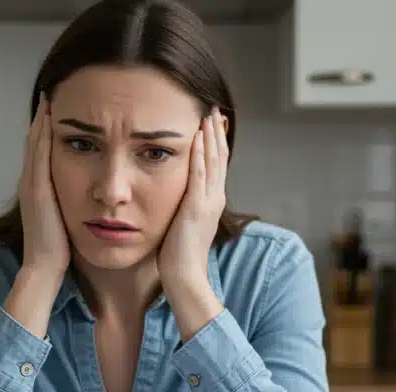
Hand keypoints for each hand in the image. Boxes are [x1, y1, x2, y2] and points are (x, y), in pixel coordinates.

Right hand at [18, 93, 69, 277]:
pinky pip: (39, 154)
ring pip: (35, 144)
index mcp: (37, 188)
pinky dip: (43, 135)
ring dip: (42, 120)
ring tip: (50, 97)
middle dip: (43, 117)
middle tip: (51, 93)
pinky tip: (50, 118)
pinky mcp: (37, 188)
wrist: (45, 267)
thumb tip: (86, 192)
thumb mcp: (65, 218)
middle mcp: (30, 182)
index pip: (41, 151)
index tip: (55, 108)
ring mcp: (31, 184)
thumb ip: (70, 201)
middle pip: (35, 141)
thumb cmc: (59, 249)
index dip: (46, 129)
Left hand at [158, 107, 228, 291]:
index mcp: (211, 201)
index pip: (216, 165)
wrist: (184, 276)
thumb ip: (183, 206)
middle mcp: (215, 198)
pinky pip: (200, 174)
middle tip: (214, 109)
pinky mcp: (196, 207)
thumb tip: (176, 196)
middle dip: (216, 132)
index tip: (212, 123)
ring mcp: (208, 202)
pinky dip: (200, 154)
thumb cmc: (178, 255)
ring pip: (213, 161)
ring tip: (208, 115)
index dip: (216, 143)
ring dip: (210, 136)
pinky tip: (197, 137)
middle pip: (219, 158)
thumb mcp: (183, 223)